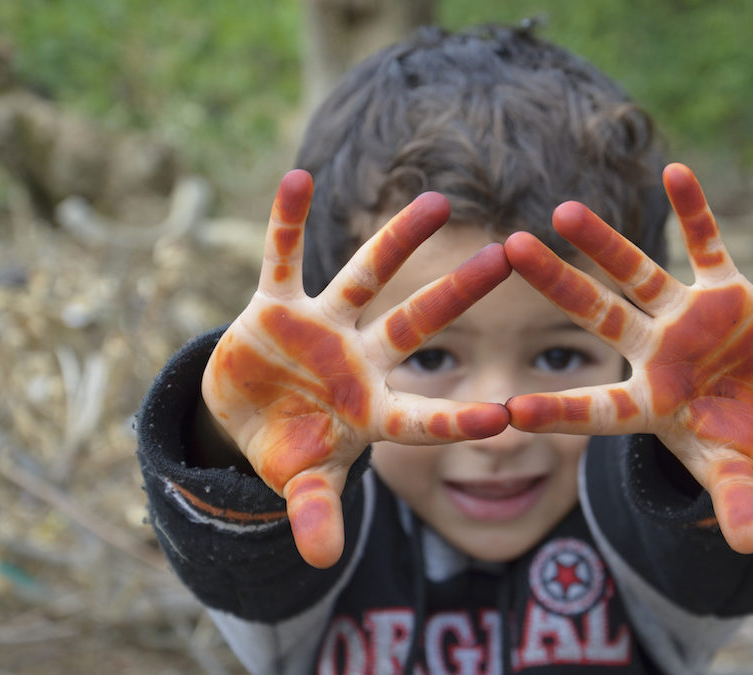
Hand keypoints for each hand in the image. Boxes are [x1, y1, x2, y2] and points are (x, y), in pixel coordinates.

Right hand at [202, 170, 510, 566]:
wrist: (246, 415)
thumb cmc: (290, 449)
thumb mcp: (303, 483)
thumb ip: (317, 513)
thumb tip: (323, 561)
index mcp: (373, 409)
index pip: (424, 414)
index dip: (458, 418)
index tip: (506, 417)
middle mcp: (359, 360)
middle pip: (416, 323)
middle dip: (457, 293)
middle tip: (506, 256)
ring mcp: (321, 328)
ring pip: (365, 277)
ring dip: (396, 241)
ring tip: (435, 201)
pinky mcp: (276, 306)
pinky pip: (283, 258)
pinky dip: (287, 223)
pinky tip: (298, 178)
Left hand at [503, 163, 752, 553]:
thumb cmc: (731, 435)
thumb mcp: (732, 469)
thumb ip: (736, 500)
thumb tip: (750, 546)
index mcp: (647, 401)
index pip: (593, 407)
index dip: (557, 411)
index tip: (507, 410)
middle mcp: (653, 351)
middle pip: (597, 316)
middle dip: (557, 285)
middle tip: (510, 249)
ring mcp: (684, 317)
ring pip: (636, 273)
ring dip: (606, 242)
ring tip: (565, 207)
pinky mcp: (722, 290)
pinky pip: (707, 243)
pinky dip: (696, 212)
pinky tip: (675, 171)